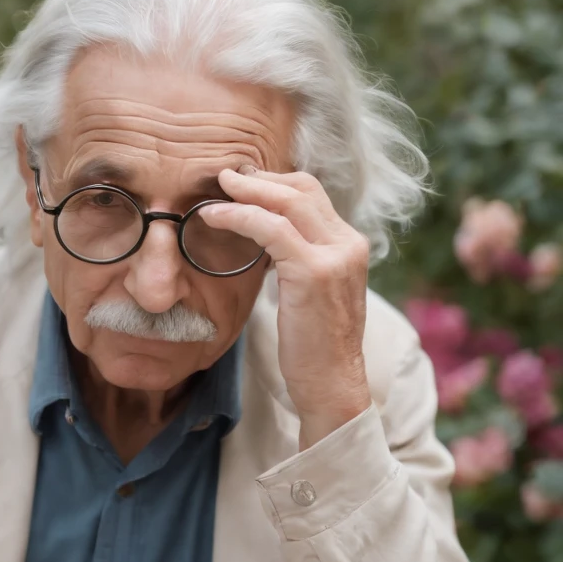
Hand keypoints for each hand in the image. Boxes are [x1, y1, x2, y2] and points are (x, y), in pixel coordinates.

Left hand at [201, 168, 371, 448]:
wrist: (332, 386)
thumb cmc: (314, 348)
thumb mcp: (311, 294)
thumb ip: (297, 260)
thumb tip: (262, 239)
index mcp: (349, 245)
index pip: (311, 195)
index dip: (274, 182)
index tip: (242, 183)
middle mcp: (348, 243)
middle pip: (302, 187)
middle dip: (259, 177)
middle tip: (224, 175)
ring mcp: (335, 255)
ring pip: (288, 200)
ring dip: (246, 190)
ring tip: (216, 190)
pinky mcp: (314, 272)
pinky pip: (271, 228)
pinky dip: (239, 216)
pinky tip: (213, 218)